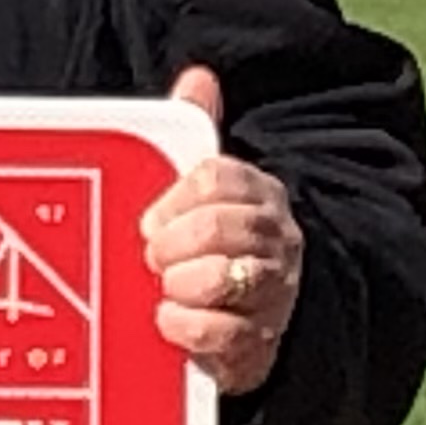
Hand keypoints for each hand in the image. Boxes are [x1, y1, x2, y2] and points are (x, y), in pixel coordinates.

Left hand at [140, 63, 302, 396]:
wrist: (250, 321)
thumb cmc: (215, 246)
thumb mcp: (207, 192)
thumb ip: (200, 132)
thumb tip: (199, 78)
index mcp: (259, 195)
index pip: (218, 178)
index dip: (176, 198)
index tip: (151, 219)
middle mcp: (274, 241)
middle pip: (222, 225)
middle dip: (176, 241)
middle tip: (153, 255)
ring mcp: (271, 293)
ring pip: (228, 276)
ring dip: (183, 281)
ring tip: (166, 286)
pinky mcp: (258, 345)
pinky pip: (224, 332)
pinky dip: (187, 325)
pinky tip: (169, 320)